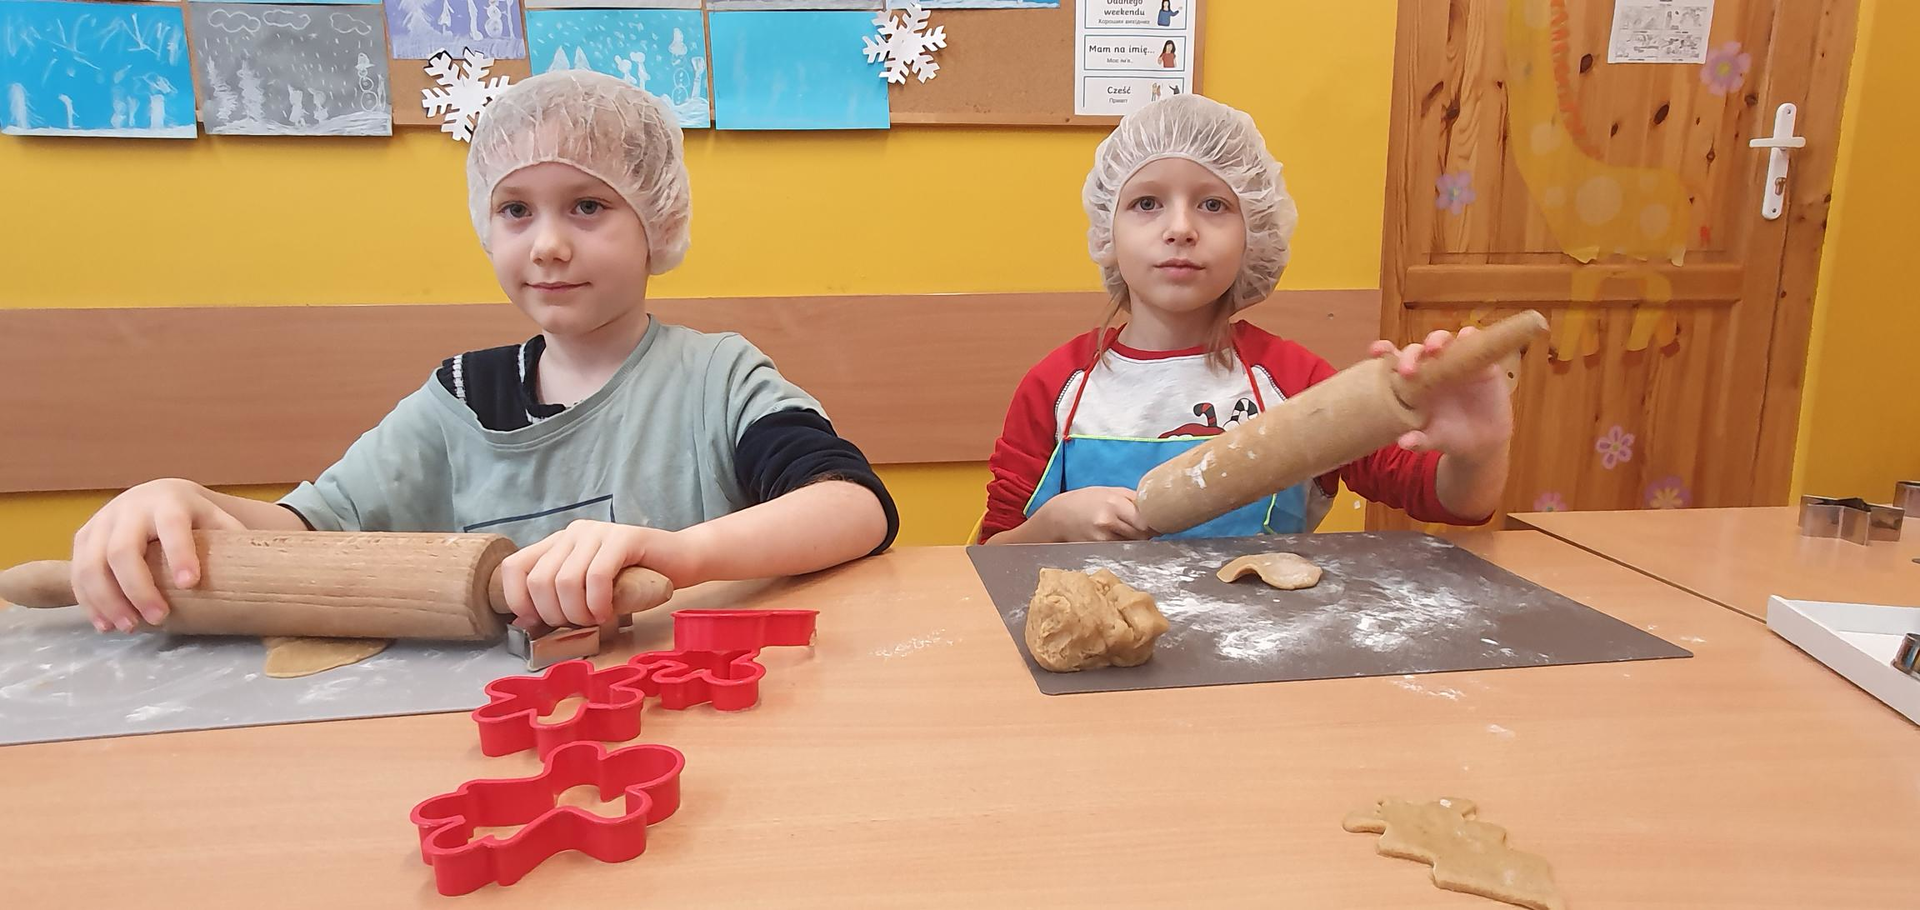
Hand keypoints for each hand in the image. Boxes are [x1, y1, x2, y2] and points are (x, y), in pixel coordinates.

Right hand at [70, 479, 246, 632]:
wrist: (160, 496)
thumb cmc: (197, 518)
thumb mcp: (219, 521)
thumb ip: (236, 543)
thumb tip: (273, 577)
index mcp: (170, 502)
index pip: (172, 527)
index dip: (180, 554)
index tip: (190, 583)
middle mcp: (131, 508)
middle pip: (123, 551)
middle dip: (138, 588)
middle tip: (158, 618)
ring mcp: (102, 522)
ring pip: (92, 564)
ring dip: (107, 601)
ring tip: (129, 628)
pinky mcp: (84, 538)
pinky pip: (78, 572)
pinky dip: (89, 601)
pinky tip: (105, 624)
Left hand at [499, 520, 698, 627]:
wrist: (682, 560)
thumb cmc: (635, 581)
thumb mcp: (588, 590)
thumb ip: (559, 598)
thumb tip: (525, 623)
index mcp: (558, 543)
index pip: (514, 567)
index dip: (518, 601)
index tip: (538, 624)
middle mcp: (573, 533)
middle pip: (539, 581)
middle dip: (555, 615)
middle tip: (579, 625)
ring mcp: (597, 532)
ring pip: (566, 581)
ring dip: (579, 613)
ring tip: (597, 620)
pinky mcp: (623, 537)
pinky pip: (597, 577)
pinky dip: (599, 604)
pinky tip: (609, 612)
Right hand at [1031, 487, 1153, 541]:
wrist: (1058, 516)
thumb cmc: (1087, 500)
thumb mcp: (1110, 492)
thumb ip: (1134, 499)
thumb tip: (1158, 509)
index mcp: (1114, 503)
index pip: (1145, 520)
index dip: (1156, 523)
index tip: (1161, 522)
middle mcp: (1108, 521)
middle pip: (1142, 534)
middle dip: (1148, 532)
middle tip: (1149, 527)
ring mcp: (1102, 538)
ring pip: (1133, 543)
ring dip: (1136, 539)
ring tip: (1127, 529)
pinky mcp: (1097, 548)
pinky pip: (1120, 549)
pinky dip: (1124, 545)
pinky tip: (1116, 537)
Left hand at [1370, 326, 1514, 458]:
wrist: (1483, 441)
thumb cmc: (1449, 436)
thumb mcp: (1434, 440)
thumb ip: (1419, 440)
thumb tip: (1403, 443)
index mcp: (1413, 383)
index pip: (1394, 360)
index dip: (1384, 351)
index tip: (1375, 351)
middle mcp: (1431, 368)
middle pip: (1417, 350)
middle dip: (1410, 355)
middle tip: (1408, 370)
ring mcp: (1455, 363)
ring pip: (1443, 340)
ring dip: (1437, 340)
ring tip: (1434, 348)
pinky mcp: (1479, 363)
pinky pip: (1474, 342)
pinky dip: (1470, 336)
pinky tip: (1467, 336)